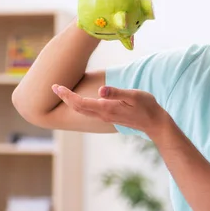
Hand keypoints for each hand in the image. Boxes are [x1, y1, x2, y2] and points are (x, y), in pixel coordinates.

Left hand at [52, 83, 169, 137]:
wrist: (155, 124)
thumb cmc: (147, 107)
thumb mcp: (134, 96)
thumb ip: (116, 92)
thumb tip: (100, 90)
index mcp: (106, 108)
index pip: (80, 103)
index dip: (66, 95)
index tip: (56, 86)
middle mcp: (103, 114)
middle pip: (78, 108)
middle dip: (64, 98)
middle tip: (54, 87)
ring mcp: (106, 117)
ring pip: (82, 111)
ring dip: (71, 102)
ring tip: (63, 92)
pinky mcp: (110, 117)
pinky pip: (89, 112)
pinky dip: (79, 105)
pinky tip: (79, 101)